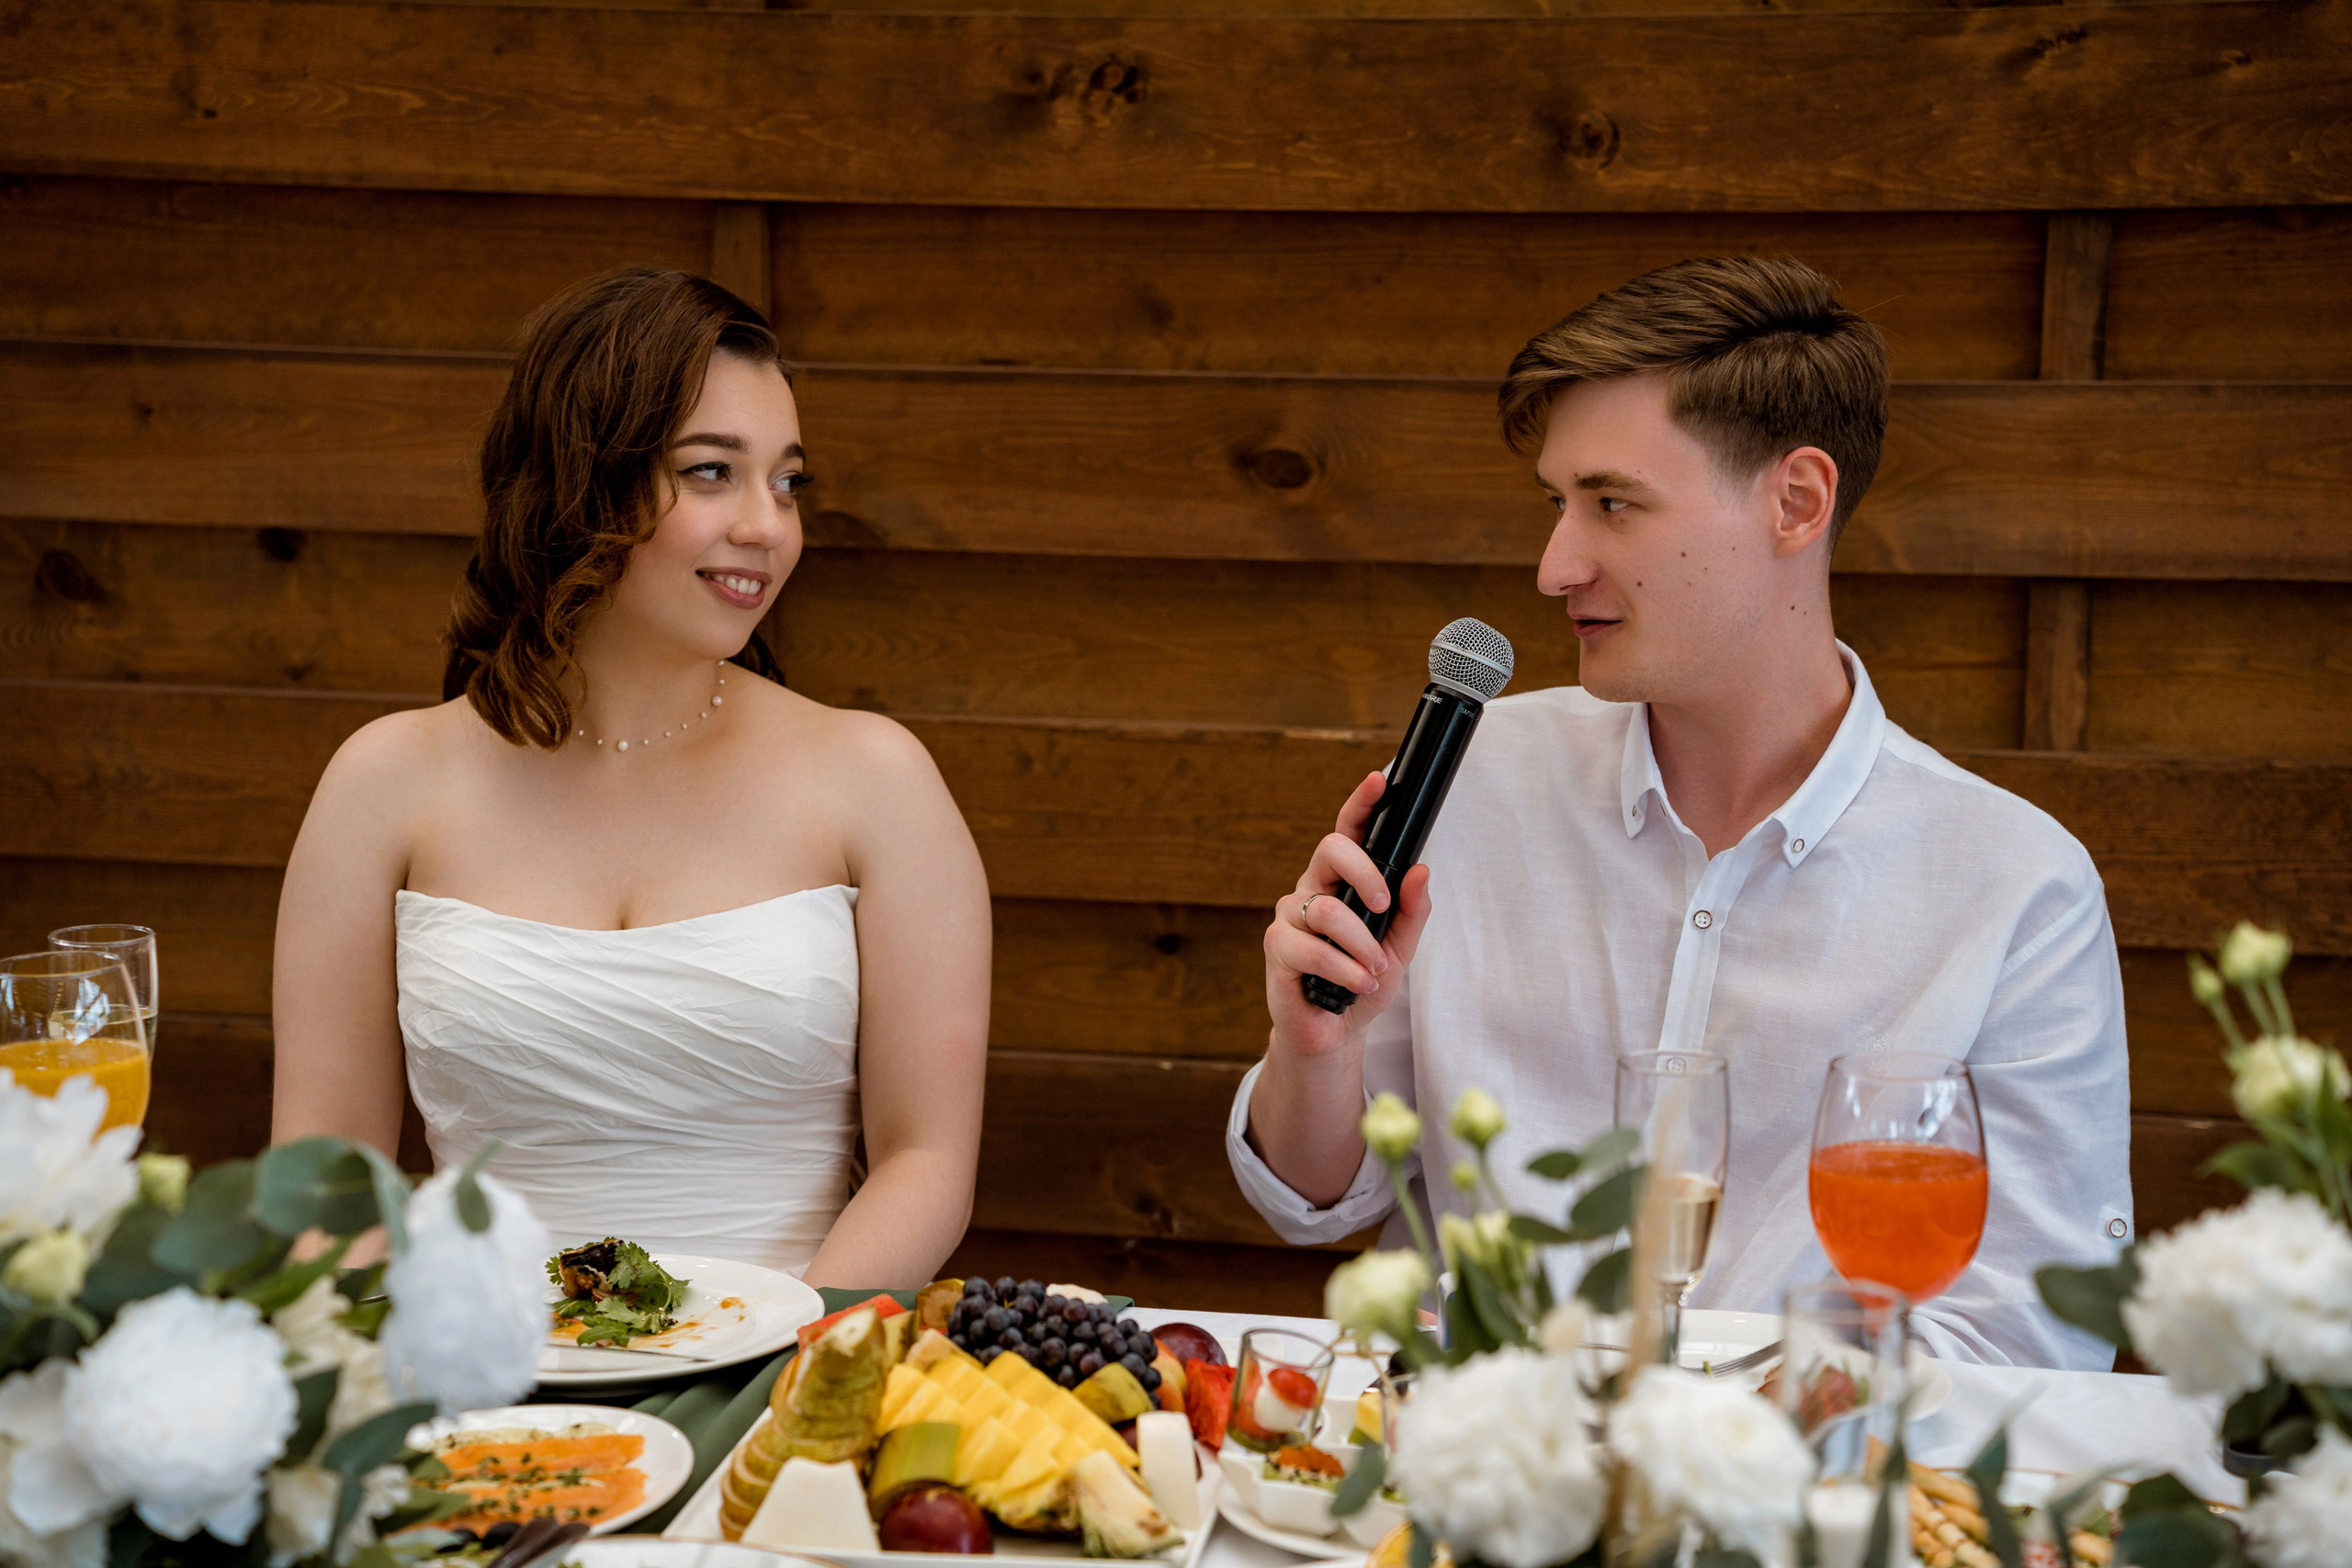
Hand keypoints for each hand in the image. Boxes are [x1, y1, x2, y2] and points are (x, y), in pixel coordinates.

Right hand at [1263, 770, 1434, 1062]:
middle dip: (1365, 875)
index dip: (1360, 803)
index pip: (1348, 833)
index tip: (1378, 781)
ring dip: (1361, 945)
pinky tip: (1355, 985)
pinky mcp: (1276, 947)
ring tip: (1373, 970)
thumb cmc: (1363, 982)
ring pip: (1327, 909)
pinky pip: (1311, 948)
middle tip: (1384, 908)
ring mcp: (1289, 916)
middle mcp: (1311, 889)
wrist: (1334, 1032)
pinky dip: (1343, 970)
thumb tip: (1420, 870)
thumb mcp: (1400, 947)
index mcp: (1340, 882)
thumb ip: (1411, 910)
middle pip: (1331, 850)